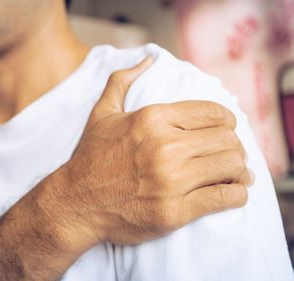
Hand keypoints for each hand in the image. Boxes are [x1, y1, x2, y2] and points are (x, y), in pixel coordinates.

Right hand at [59, 56, 251, 245]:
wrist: (75, 202)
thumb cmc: (90, 158)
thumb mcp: (102, 113)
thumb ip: (123, 81)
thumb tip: (147, 59)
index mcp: (152, 118)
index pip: (213, 113)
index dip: (226, 121)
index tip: (225, 130)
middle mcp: (164, 146)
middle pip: (227, 140)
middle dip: (234, 146)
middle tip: (229, 155)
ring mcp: (170, 181)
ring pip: (231, 167)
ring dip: (239, 171)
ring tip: (235, 174)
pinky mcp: (174, 211)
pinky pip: (224, 198)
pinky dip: (236, 195)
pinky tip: (232, 193)